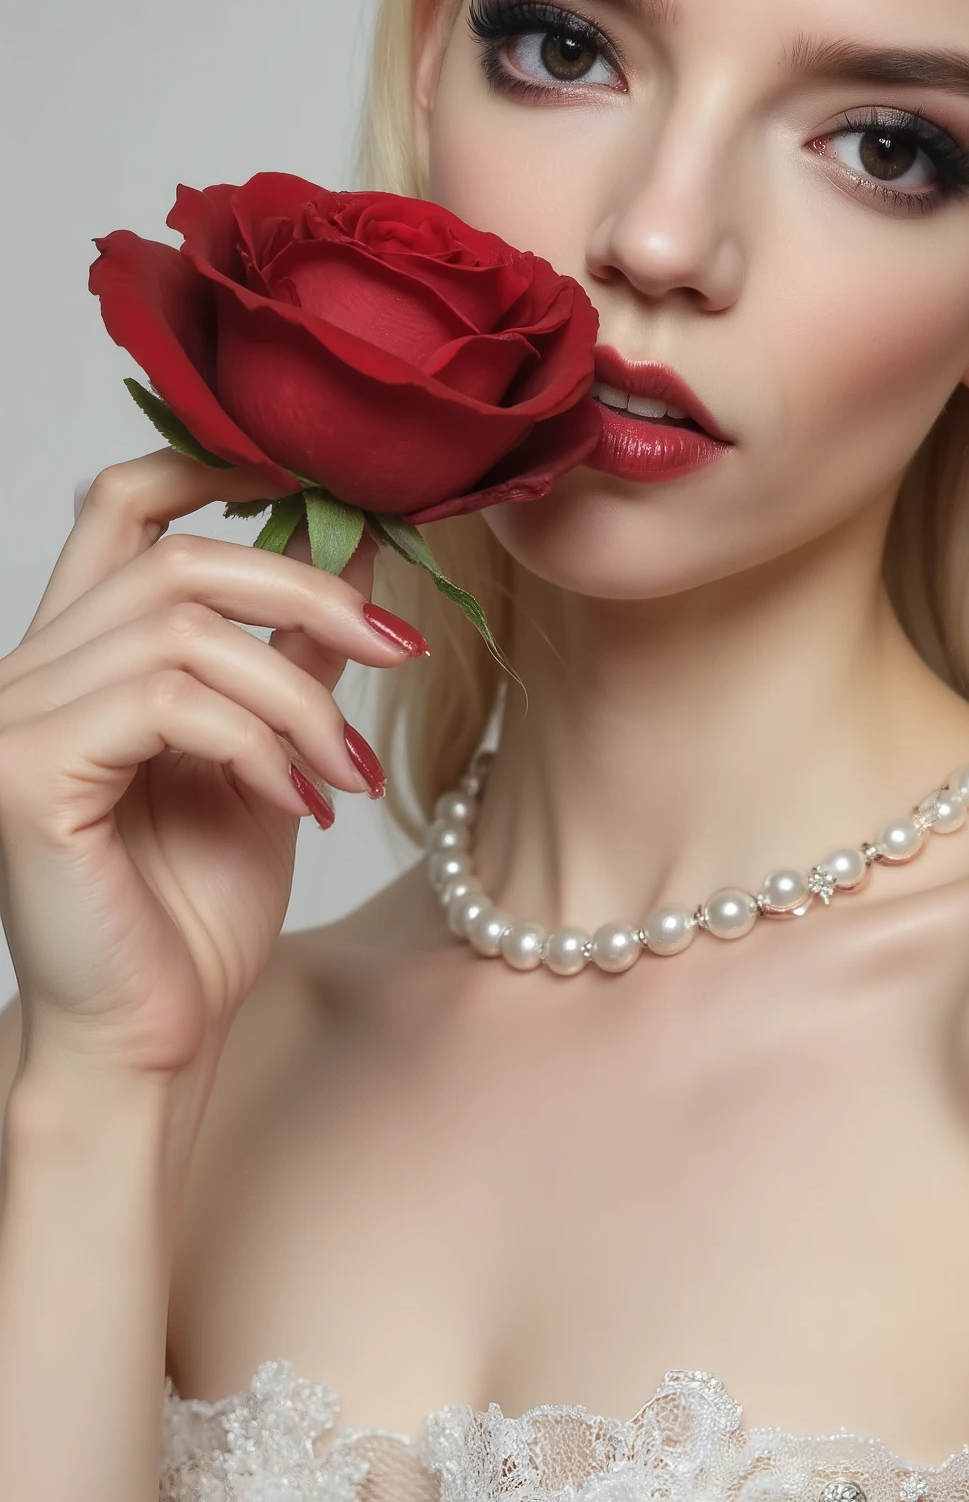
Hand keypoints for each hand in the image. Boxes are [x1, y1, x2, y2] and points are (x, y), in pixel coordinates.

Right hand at [0, 452, 427, 1083]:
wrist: (145, 1039)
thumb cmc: (192, 909)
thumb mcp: (268, 753)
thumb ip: (294, 653)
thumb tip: (361, 547)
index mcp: (79, 653)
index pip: (124, 503)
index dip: (215, 463)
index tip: (323, 483)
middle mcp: (30, 668)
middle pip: (177, 556)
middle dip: (306, 590)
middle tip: (398, 647)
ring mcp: (16, 717)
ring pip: (186, 632)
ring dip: (299, 697)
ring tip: (346, 770)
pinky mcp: (27, 773)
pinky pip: (168, 704)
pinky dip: (256, 742)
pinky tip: (295, 800)